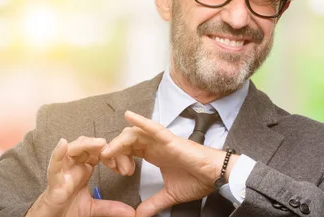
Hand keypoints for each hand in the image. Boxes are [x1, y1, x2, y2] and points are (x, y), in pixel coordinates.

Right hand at [26, 137, 134, 216]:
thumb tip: (131, 213)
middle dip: (103, 147)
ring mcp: (63, 171)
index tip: (125, 167)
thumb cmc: (67, 209)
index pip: (99, 153)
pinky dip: (58, 153)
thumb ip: (111, 207)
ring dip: (87, 145)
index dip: (112, 155)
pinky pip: (54, 164)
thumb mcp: (94, 207)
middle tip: (117, 153)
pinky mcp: (54, 181)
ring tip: (100, 143)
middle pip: (88, 146)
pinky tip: (63, 144)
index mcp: (84, 168)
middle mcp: (73, 165)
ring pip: (73, 150)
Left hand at [101, 111, 237, 216]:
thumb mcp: (169, 194)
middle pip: (127, 140)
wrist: (214, 176)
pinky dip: (140, 121)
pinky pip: (153, 128)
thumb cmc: (197, 179)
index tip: (114, 170)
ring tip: (112, 154)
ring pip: (134, 134)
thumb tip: (140, 215)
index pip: (129, 150)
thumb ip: (152, 204)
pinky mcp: (170, 140)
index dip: (117, 156)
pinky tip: (129, 116)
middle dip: (114, 150)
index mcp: (154, 154)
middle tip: (109, 164)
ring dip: (120, 143)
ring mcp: (162, 141)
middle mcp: (156, 145)